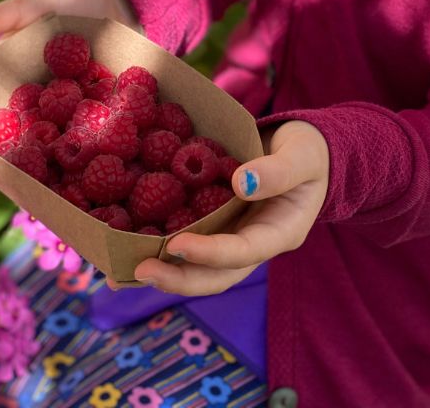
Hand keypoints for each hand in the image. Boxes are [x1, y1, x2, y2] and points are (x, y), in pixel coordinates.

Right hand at [0, 0, 140, 182]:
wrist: (119, 8)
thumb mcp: (41, 4)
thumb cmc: (71, 4)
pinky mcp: (84, 118)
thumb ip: (11, 13)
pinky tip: (51, 185)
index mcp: (6, 70)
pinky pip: (68, 143)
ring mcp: (54, 111)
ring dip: (11, 166)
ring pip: (27, 144)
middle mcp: (25, 96)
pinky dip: (59, 164)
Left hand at [127, 119, 329, 294]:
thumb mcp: (302, 156)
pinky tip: (127, 246)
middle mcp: (253, 244)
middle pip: (216, 275)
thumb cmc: (308, 152)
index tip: (178, 245)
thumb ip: (278, 171)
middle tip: (140, 271)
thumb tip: (241, 182)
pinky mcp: (217, 224)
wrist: (305, 151)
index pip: (243, 252)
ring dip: (164, 273)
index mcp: (280, 233)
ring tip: (121, 273)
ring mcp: (234, 237)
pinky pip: (190, 240)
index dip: (211, 253)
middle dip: (178, 278)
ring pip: (199, 268)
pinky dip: (161, 248)